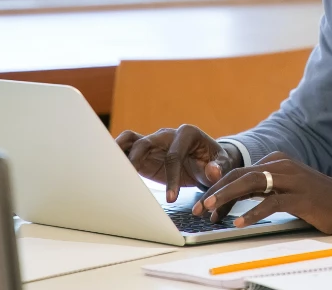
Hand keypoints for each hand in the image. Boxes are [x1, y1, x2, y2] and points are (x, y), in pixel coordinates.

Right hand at [115, 124, 241, 202]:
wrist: (208, 161)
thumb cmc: (215, 162)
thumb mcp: (223, 164)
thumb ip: (218, 168)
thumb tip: (212, 171)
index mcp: (187, 134)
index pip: (175, 154)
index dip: (172, 176)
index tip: (172, 198)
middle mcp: (167, 134)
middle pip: (147, 142)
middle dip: (137, 160)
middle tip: (129, 180)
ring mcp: (153, 141)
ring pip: (131, 139)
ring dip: (119, 151)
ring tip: (109, 167)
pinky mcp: (144, 152)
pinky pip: (126, 148)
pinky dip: (116, 155)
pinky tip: (108, 169)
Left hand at [193, 152, 331, 234]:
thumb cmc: (318, 201)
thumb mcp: (287, 190)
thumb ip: (264, 190)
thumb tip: (234, 202)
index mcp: (278, 161)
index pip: (240, 172)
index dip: (220, 187)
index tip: (205, 205)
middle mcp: (282, 165)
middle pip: (241, 175)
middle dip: (216, 191)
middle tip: (198, 208)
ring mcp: (292, 179)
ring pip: (251, 184)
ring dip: (227, 198)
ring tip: (210, 211)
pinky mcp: (301, 196)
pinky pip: (271, 203)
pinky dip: (252, 212)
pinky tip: (239, 222)